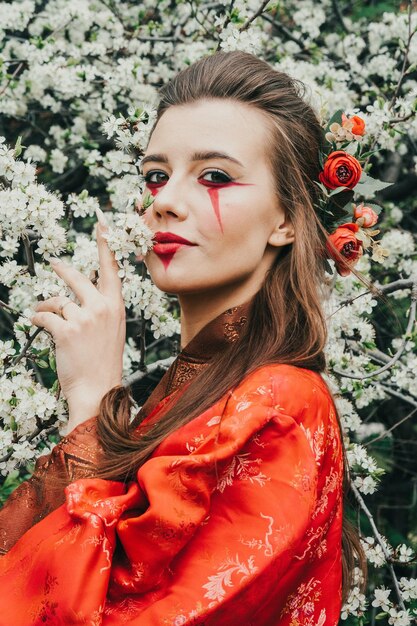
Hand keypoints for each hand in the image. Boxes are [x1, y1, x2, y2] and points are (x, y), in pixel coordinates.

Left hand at [31, 209, 125, 429]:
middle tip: (54, 264)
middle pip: (76, 277)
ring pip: (56, 299)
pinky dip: (38, 318)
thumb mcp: (111, 331)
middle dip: (61, 270)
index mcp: (116, 306)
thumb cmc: (103, 363)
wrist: (97, 390)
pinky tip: (39, 324)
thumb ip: (101, 309)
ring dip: (45, 305)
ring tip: (42, 312)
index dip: (104, 245)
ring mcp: (85, 318)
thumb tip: (78, 295)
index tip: (102, 224)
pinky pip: (44, 315)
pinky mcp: (66, 330)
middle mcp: (102, 307)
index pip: (110, 269)